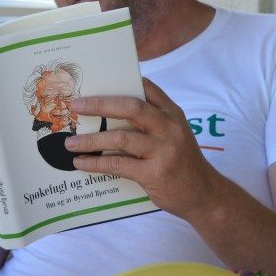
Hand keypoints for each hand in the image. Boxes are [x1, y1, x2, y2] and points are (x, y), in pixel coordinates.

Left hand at [65, 78, 216, 217]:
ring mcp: (163, 150)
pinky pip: (118, 164)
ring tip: (71, 143)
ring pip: (120, 138)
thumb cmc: (182, 161)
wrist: (204, 194)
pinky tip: (81, 163)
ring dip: (91, 140)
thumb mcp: (175, 132)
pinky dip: (96, 163)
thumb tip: (112, 110)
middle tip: (76, 106)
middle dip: (99, 105)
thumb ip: (152, 119)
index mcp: (172, 113)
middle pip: (131, 107)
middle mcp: (170, 128)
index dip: (121, 81)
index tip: (96, 82)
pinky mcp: (155, 173)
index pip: (146, 88)